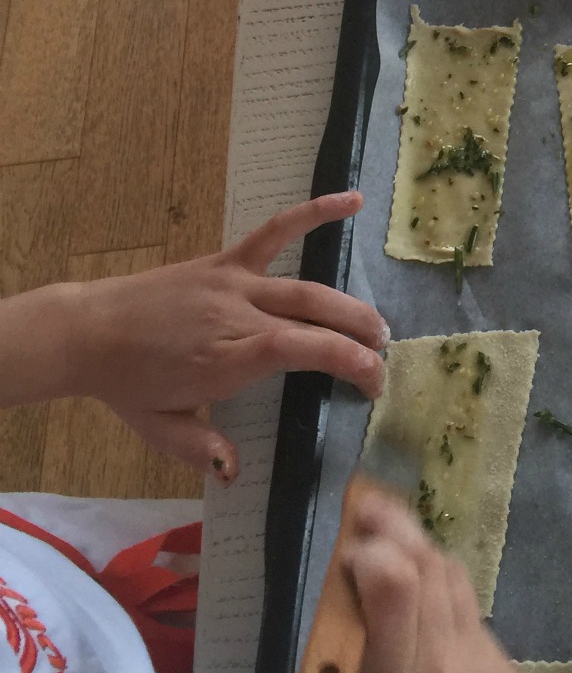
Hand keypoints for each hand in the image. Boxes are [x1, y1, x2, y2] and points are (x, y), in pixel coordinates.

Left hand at [69, 192, 385, 482]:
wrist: (87, 331)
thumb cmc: (125, 385)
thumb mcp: (159, 427)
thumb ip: (201, 448)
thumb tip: (236, 471)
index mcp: (227, 359)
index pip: (304, 352)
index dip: (347, 362)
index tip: (372, 383)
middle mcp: (237, 316)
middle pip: (314, 319)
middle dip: (359, 338)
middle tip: (384, 360)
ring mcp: (234, 283)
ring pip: (305, 288)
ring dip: (348, 305)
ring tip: (378, 325)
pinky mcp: (225, 262)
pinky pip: (276, 231)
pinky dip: (314, 212)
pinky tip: (352, 201)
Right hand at [341, 484, 534, 672]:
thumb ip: (366, 658)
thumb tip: (365, 590)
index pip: (396, 579)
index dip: (374, 544)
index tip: (351, 535)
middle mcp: (459, 663)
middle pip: (434, 568)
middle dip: (400, 532)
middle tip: (371, 508)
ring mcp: (494, 669)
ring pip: (459, 589)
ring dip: (426, 560)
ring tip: (395, 542)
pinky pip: (476, 626)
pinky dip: (447, 608)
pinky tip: (427, 613)